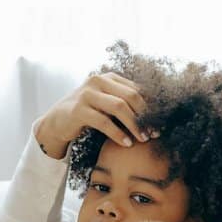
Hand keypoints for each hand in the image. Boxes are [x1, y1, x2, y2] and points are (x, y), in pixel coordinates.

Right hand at [34, 73, 152, 159]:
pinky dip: (118, 133)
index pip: (138, 89)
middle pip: (132, 96)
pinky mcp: (78, 109)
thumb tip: (160, 117)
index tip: (163, 123)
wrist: (58, 121)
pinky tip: (127, 143)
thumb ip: (128, 104)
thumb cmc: (90, 113)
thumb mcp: (110, 105)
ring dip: (135, 125)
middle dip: (146, 116)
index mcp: (110, 77)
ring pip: (119, 107)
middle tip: (155, 133)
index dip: (153, 107)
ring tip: (143, 139)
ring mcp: (87, 93)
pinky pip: (104, 121)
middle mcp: (98, 81)